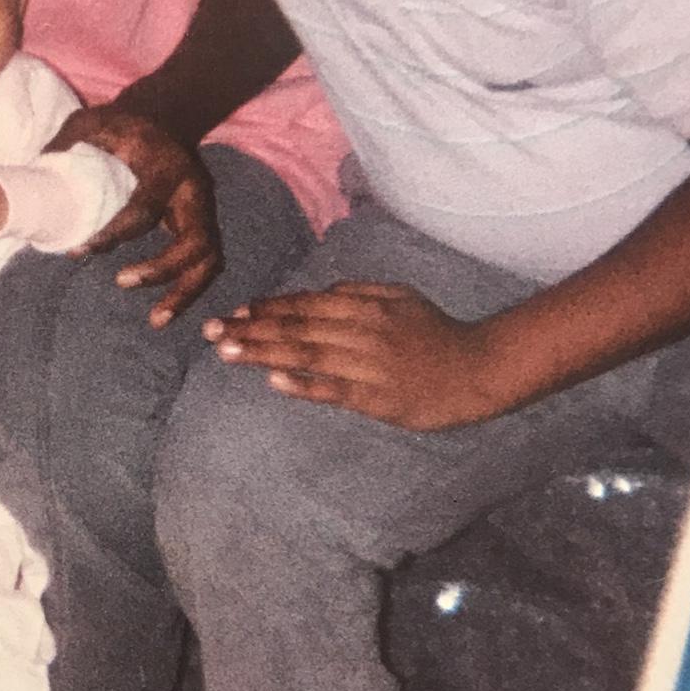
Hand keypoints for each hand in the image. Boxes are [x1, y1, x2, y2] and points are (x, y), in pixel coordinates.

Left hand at [47, 108, 219, 327]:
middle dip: (160, 269)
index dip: (114, 233)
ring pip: (208, 259)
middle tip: (122, 282)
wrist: (165, 117)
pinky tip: (165, 313)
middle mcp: (194, 191)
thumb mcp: (92, 122)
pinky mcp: (202, 225)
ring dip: (185, 293)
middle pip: (194, 241)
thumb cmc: (123, 126)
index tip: (82, 250)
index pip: (145, 209)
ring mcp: (203, 210)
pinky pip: (205, 264)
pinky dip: (189, 291)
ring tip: (156, 320)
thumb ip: (66, 144)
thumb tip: (37, 178)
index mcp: (166, 168)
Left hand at [203, 281, 512, 430]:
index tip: (234, 311)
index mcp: (364, 306)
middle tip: (211, 331)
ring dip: (264, 354)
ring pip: (307, 356)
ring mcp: (368, 366)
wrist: (477, 368)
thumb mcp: (399, 296)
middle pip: (296, 329)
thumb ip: (358, 292)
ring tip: (227, 352)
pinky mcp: (377, 398)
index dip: (267, 308)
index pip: (305, 305)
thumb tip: (317, 293)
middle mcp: (361, 331)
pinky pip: (335, 389)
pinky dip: (304, 385)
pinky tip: (273, 381)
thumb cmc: (434, 331)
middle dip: (250, 330)